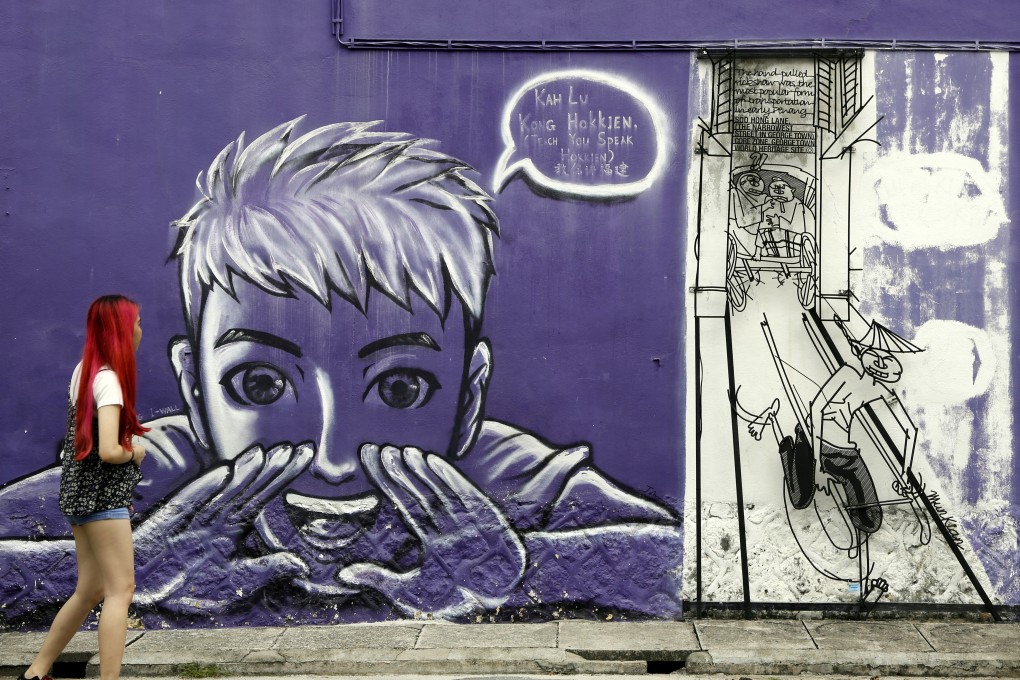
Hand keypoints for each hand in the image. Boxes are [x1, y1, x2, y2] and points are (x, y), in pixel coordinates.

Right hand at [132, 442, 312, 615]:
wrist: (150, 593)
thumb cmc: (191, 589)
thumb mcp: (235, 583)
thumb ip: (266, 570)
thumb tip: (301, 565)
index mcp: (232, 529)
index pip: (261, 499)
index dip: (280, 478)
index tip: (301, 458)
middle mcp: (217, 518)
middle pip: (247, 489)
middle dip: (268, 469)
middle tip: (291, 449)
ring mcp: (195, 517)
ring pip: (224, 491)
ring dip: (243, 473)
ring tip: (263, 454)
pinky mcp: (172, 521)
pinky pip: (191, 502)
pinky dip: (206, 488)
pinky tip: (224, 472)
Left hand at [338, 444, 525, 617]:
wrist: (504, 593)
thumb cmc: (461, 594)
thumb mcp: (413, 592)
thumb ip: (380, 580)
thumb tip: (342, 575)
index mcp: (431, 537)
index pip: (403, 504)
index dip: (386, 483)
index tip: (370, 464)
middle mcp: (445, 524)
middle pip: (417, 493)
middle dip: (398, 472)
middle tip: (379, 449)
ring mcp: (465, 519)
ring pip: (437, 490)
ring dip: (420, 470)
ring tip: (402, 451)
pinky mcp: (485, 516)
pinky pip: (464, 493)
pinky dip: (448, 477)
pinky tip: (433, 460)